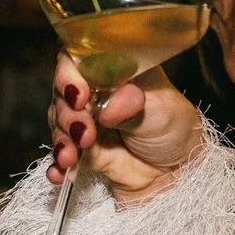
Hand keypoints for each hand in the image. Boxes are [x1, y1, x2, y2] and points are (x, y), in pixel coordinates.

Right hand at [46, 55, 205, 206]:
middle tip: (84, 131)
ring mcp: (86, 120)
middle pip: (63, 92)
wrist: (178, 172)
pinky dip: (57, 165)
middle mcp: (95, 91)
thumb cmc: (175, 129)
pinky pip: (61, 154)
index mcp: (115, 70)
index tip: (79, 95)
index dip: (71, 74)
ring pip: (59, 122)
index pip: (80, 59)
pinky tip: (59, 174)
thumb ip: (133, 106)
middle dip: (68, 113)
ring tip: (71, 157)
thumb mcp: (162, 111)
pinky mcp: (81, 148)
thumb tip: (110, 105)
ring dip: (62, 139)